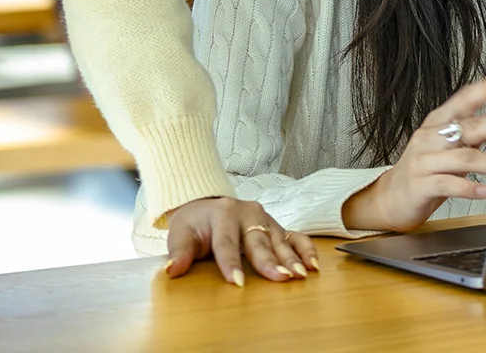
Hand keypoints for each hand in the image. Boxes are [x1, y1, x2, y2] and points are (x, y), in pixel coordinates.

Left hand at [164, 197, 318, 285]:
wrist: (205, 203)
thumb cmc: (194, 223)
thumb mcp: (180, 234)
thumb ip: (178, 252)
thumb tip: (172, 270)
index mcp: (223, 213)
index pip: (226, 243)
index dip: (231, 263)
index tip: (236, 282)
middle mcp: (248, 213)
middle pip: (258, 241)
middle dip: (269, 260)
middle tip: (281, 277)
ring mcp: (264, 218)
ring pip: (279, 239)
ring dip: (291, 257)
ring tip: (301, 274)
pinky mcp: (275, 226)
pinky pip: (294, 236)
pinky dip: (305, 249)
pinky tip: (313, 264)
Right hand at [342, 76, 485, 232]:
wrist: (391, 199)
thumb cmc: (426, 170)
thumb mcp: (450, 148)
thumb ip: (476, 136)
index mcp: (437, 123)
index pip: (463, 99)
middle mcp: (429, 138)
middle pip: (467, 127)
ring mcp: (423, 161)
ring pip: (462, 158)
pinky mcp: (420, 186)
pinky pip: (448, 185)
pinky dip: (468, 188)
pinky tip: (485, 191)